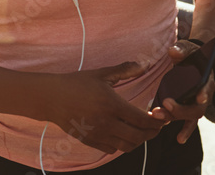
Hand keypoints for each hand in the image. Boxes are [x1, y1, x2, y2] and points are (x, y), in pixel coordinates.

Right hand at [43, 61, 167, 153]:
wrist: (52, 98)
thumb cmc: (77, 83)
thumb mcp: (102, 74)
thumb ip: (125, 70)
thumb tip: (145, 64)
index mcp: (112, 104)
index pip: (142, 120)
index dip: (156, 122)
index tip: (162, 118)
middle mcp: (106, 122)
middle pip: (138, 137)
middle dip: (151, 133)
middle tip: (156, 127)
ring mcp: (98, 134)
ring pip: (126, 147)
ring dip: (138, 141)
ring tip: (141, 131)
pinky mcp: (90, 141)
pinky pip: (112, 149)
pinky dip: (121, 145)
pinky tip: (122, 134)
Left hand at [149, 39, 214, 143]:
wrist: (194, 61)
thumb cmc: (192, 55)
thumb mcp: (187, 48)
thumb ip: (181, 49)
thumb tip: (173, 51)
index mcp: (207, 78)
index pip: (207, 87)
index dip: (204, 93)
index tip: (200, 97)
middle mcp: (205, 95)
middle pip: (197, 108)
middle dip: (181, 109)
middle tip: (165, 104)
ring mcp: (197, 104)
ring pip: (190, 117)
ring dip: (174, 117)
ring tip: (157, 115)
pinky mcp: (189, 110)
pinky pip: (189, 123)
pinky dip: (185, 131)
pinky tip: (179, 139)